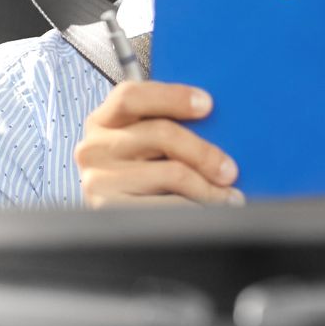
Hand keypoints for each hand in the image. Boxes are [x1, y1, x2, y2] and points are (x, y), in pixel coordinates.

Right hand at [75, 81, 243, 207]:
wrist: (123, 229)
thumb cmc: (144, 178)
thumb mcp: (149, 147)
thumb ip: (169, 127)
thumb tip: (221, 123)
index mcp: (104, 121)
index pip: (130, 96)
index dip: (171, 96)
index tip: (208, 105)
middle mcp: (94, 147)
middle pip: (160, 133)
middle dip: (204, 152)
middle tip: (230, 170)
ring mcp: (97, 178)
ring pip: (170, 172)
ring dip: (207, 187)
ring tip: (227, 196)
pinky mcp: (106, 208)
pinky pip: (165, 204)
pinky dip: (194, 207)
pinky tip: (208, 209)